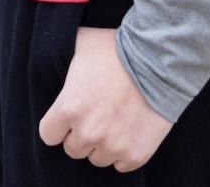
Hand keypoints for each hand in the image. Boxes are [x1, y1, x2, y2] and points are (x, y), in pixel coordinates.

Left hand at [39, 27, 172, 171]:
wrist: (160, 59)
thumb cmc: (119, 49)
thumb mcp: (82, 44)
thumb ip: (64, 57)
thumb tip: (54, 52)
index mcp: (69, 108)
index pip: (49, 134)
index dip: (58, 125)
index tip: (70, 115)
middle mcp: (88, 132)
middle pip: (73, 149)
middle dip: (81, 134)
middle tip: (97, 114)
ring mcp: (113, 145)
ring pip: (97, 158)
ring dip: (103, 144)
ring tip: (115, 121)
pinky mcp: (136, 154)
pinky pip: (122, 165)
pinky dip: (125, 152)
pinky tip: (130, 131)